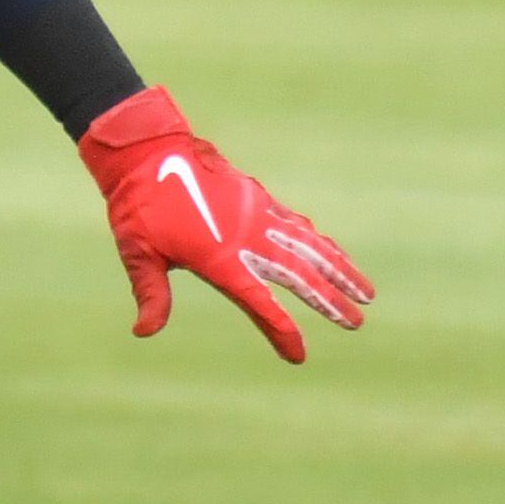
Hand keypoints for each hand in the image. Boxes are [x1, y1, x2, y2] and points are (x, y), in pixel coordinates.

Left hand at [76, 88, 371, 365]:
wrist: (150, 150)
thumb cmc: (138, 206)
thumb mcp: (138, 253)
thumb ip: (151, 294)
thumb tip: (143, 331)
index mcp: (217, 257)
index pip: (257, 301)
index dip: (280, 329)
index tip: (299, 353)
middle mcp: (246, 236)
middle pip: (298, 273)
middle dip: (330, 299)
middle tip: (356, 322)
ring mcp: (257, 214)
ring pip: (309, 246)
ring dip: (339, 268)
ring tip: (367, 290)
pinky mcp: (258, 199)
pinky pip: (296, 225)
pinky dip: (318, 242)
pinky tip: (332, 253)